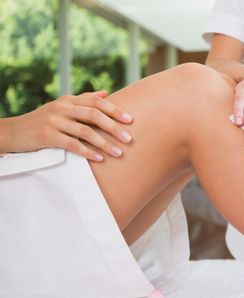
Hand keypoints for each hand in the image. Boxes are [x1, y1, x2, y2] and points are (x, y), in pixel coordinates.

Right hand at [2, 91, 132, 160]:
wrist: (13, 131)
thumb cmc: (44, 120)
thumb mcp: (62, 107)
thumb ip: (84, 100)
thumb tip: (106, 93)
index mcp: (69, 100)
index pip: (96, 102)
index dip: (115, 110)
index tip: (131, 120)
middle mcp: (62, 108)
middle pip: (94, 115)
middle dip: (114, 127)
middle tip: (129, 139)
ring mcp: (54, 121)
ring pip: (85, 131)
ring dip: (104, 143)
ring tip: (119, 153)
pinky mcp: (47, 136)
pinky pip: (72, 144)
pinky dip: (87, 152)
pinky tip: (100, 158)